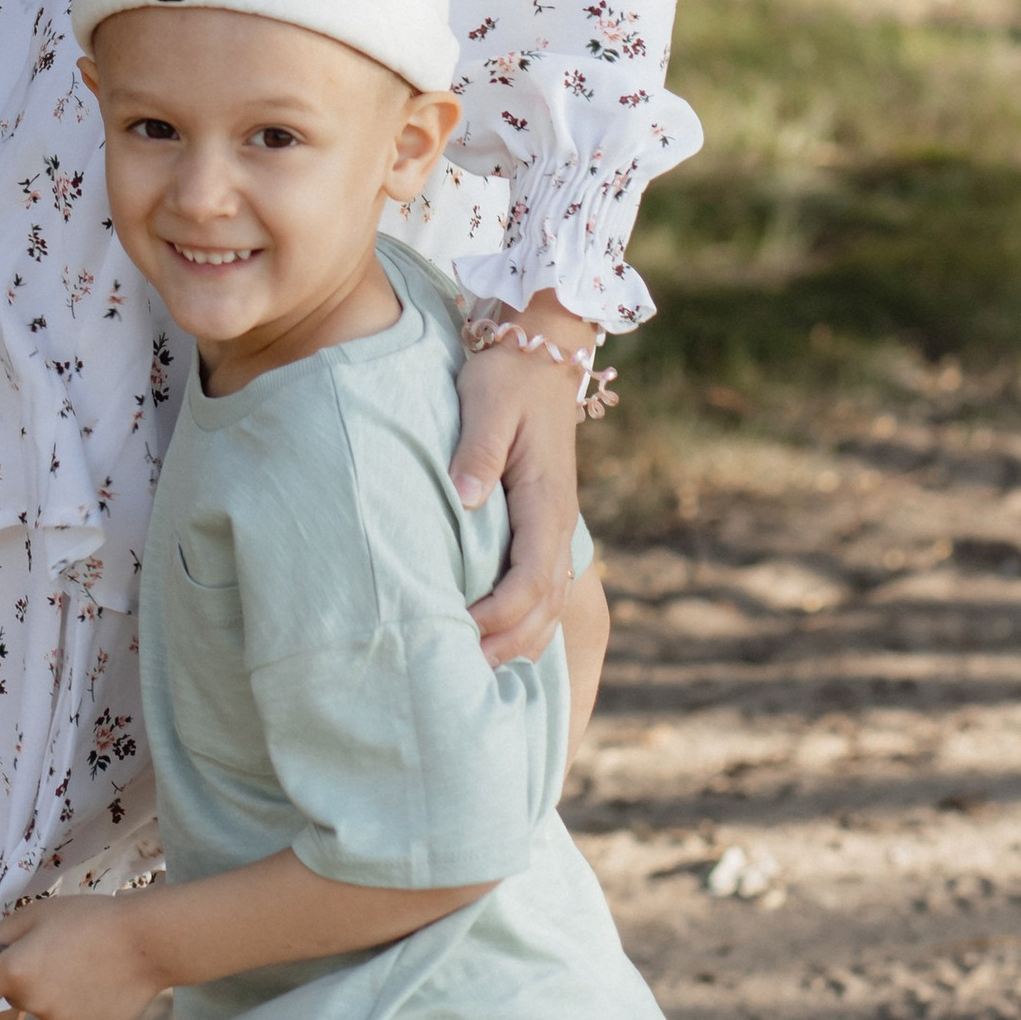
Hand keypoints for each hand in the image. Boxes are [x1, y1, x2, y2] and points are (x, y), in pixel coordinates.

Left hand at [0, 898, 163, 1019]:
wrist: (144, 943)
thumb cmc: (88, 919)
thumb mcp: (38, 912)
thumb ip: (4, 933)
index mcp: (15, 972)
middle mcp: (33, 1004)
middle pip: (14, 997)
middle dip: (25, 979)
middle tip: (56, 952)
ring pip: (44, 1008)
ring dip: (54, 992)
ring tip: (85, 965)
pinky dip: (77, 1006)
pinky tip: (100, 983)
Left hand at [455, 294, 591, 666]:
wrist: (541, 348)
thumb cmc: (508, 375)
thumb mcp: (488, 404)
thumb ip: (478, 453)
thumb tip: (466, 499)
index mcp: (547, 501)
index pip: (531, 577)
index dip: (500, 612)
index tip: (461, 629)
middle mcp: (559, 522)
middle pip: (545, 604)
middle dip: (509, 641)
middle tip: (462, 671)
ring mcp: (556, 525)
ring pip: (549, 601)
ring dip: (519, 638)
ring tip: (478, 668)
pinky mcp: (543, 521)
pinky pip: (543, 584)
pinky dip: (527, 619)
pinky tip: (501, 638)